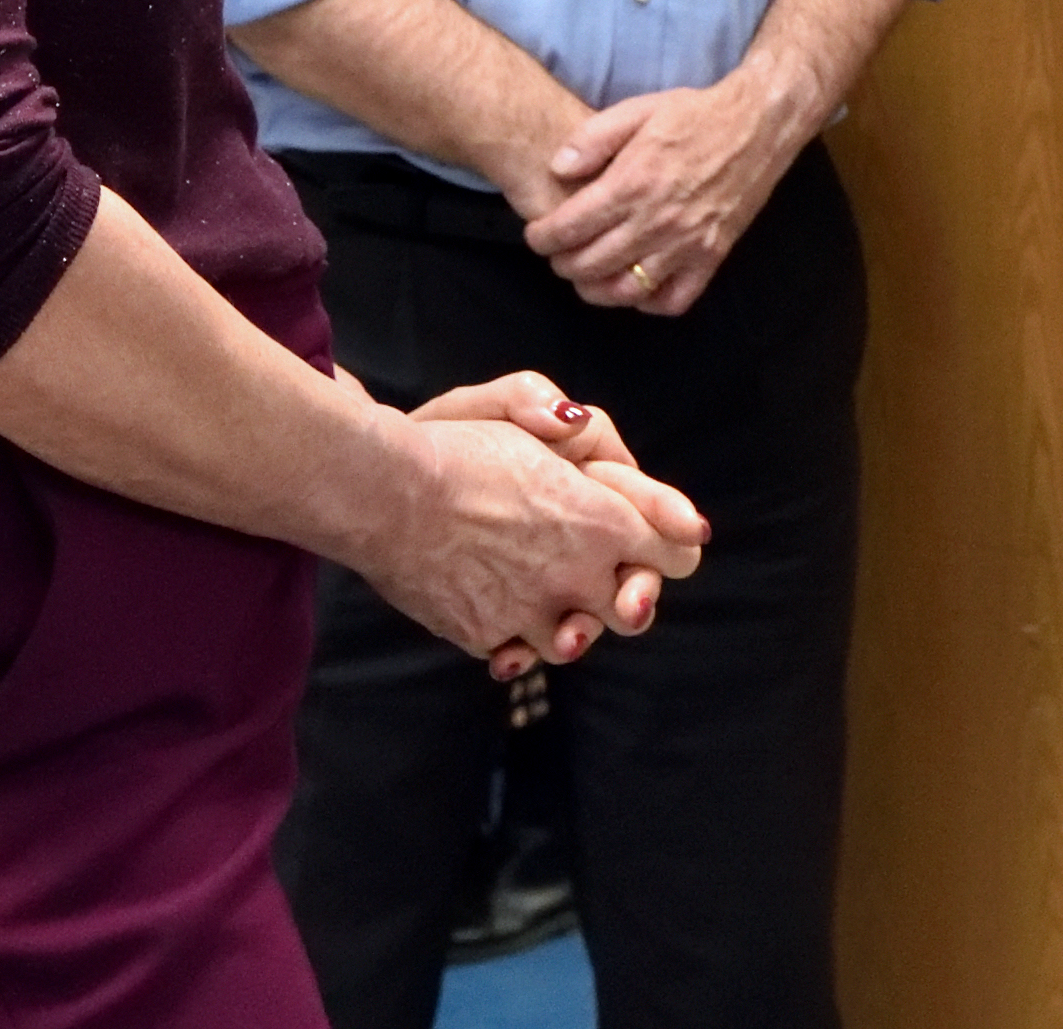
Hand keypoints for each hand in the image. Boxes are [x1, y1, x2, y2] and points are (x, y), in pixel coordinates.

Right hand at [348, 372, 708, 673]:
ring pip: (576, 642)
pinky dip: (515, 639)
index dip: (671, 543)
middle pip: (637, 612)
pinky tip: (500, 608)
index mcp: (603, 521)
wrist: (382, 494)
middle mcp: (577, 576)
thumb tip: (601, 443)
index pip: (680, 554)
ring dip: (570, 623)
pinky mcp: (485, 637)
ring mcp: (531, 614)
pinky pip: (518, 653)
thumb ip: (583, 429)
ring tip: (547, 596)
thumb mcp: (526, 408)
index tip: (649, 535)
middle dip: (628, 594)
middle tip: (605, 577)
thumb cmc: (455, 443)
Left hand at [523, 69, 806, 313]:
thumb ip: (592, 137)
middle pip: (591, 264)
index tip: (537, 236)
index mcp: (633, 183)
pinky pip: (674, 300)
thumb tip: (557, 169)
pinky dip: (648, 302)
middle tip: (558, 255)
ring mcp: (687, 244)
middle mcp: (657, 220)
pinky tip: (637, 285)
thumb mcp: (638, 109)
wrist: (758, 125)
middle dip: (563, 264)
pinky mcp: (712, 256)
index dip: (543, 238)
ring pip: (626, 290)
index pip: (571, 228)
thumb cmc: (694, 114)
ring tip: (587, 275)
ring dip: (596, 289)